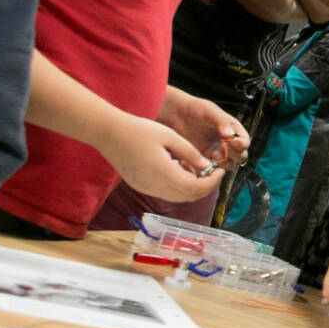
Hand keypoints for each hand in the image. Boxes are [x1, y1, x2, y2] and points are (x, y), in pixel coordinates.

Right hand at [99, 114, 222, 201]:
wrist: (108, 133)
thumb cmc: (139, 130)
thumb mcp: (170, 137)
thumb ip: (190, 153)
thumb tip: (206, 166)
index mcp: (165, 174)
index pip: (196, 188)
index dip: (212, 182)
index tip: (220, 171)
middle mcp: (155, 186)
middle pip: (188, 196)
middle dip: (205, 187)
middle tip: (214, 173)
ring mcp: (146, 188)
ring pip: (177, 197)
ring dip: (191, 188)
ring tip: (197, 169)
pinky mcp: (140, 186)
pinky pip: (165, 193)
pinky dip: (178, 186)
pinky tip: (179, 170)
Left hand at [158, 89, 249, 170]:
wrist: (175, 114)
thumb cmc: (194, 108)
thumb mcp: (210, 110)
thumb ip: (222, 121)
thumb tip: (230, 135)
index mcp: (232, 129)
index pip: (244, 141)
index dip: (242, 144)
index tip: (234, 142)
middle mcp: (226, 142)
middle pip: (240, 155)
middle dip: (235, 155)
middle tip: (224, 150)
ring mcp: (216, 151)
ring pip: (228, 164)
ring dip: (224, 163)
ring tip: (213, 155)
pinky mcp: (204, 159)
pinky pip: (212, 168)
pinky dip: (211, 168)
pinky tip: (204, 160)